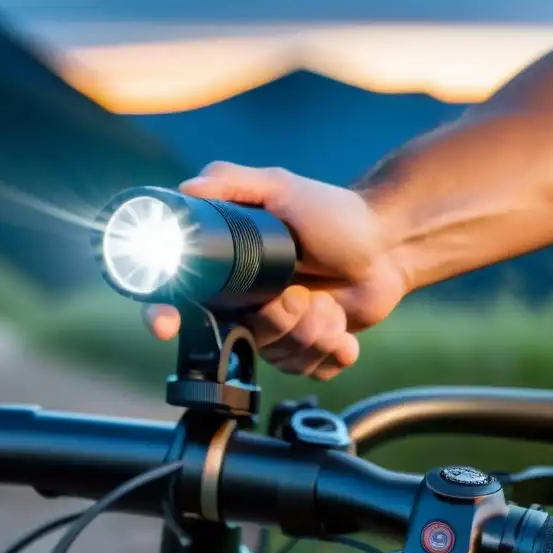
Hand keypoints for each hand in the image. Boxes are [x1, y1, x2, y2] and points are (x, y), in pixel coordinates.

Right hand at [143, 161, 409, 380]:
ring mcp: (277, 330)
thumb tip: (188, 187)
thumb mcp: (281, 187)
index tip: (169, 325)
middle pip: (240, 337)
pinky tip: (343, 324)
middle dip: (278, 318)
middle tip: (302, 290)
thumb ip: (232, 182)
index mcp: (229, 271)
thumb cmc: (334, 213)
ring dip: (314, 329)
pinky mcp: (308, 350)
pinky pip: (309, 370)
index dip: (165, 317)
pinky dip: (334, 348)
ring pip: (280, 357)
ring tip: (329, 300)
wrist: (388, 244)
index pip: (180, 300)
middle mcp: (246, 305)